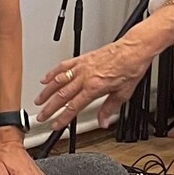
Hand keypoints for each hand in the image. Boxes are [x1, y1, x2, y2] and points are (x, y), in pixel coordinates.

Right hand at [35, 36, 151, 127]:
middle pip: (62, 96)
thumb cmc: (130, 68)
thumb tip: (103, 122)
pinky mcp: (82, 58)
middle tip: (41, 116)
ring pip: (58, 81)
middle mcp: (85, 78)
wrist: (134, 49)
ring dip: (46, 92)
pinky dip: (52, 73)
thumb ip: (109, 109)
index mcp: (94, 88)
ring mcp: (82, 67)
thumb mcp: (123, 94)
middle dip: (49, 108)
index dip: (62, 118)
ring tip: (39, 100)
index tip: (56, 125)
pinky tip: (46, 79)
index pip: (73, 107)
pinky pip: (63, 66)